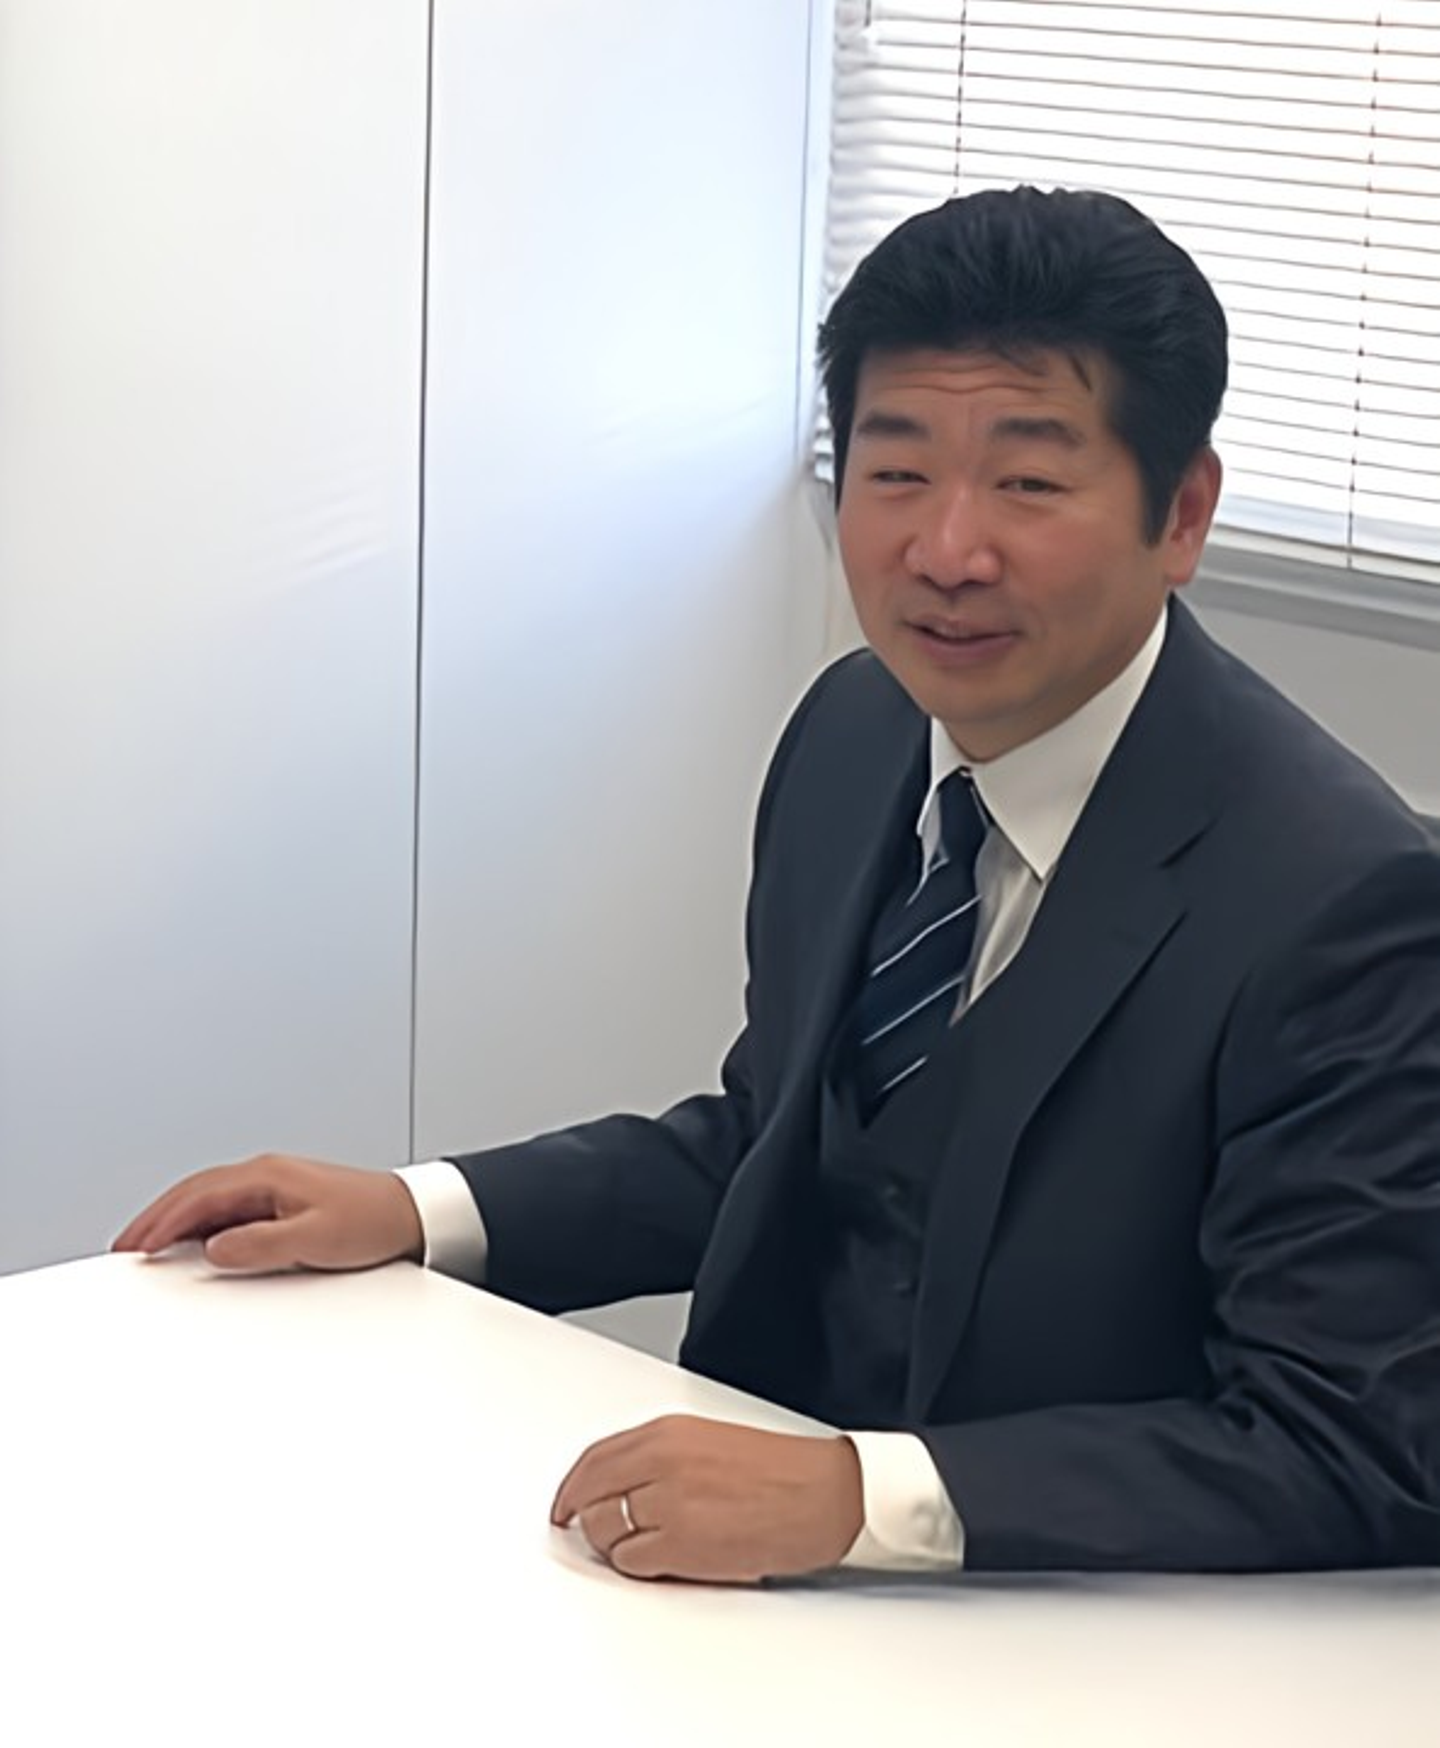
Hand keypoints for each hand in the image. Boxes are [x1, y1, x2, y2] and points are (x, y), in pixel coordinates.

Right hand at [111, 1154, 423, 1273]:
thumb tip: (214, 1249)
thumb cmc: (372, 1219)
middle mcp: (267, 1173)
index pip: (199, 1196)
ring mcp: (275, 1183)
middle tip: (127, 1246)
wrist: (411, 1213)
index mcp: (268, 1175)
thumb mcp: (313, 1239)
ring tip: (149, 1244)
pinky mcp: (284, 1197)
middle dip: (157, 1218)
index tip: (136, 1246)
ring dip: (176, 1218)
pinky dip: (201, 1220)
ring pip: (209, 1197)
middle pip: (196, 1192)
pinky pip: (228, 1205)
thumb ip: (260, 1244)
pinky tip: (193, 1240)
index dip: (162, 1222)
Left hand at [550, 1414, 863, 1582]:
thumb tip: (616, 1487)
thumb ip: (658, 1457)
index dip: (573, 1485)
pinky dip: (638, 1566)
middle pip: (590, 1495)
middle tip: (594, 1530)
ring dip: (615, 1543)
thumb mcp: (708, 1442)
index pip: (595, 1457)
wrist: (823, 1495)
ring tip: (646, 1545)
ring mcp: (669, 1504)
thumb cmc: (778, 1472)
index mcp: (668, 1432)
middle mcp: (662, 1461)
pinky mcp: (681, 1545)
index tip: (565, 1501)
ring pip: (605, 1532)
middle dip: (587, 1516)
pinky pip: (631, 1562)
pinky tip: (663, 1560)